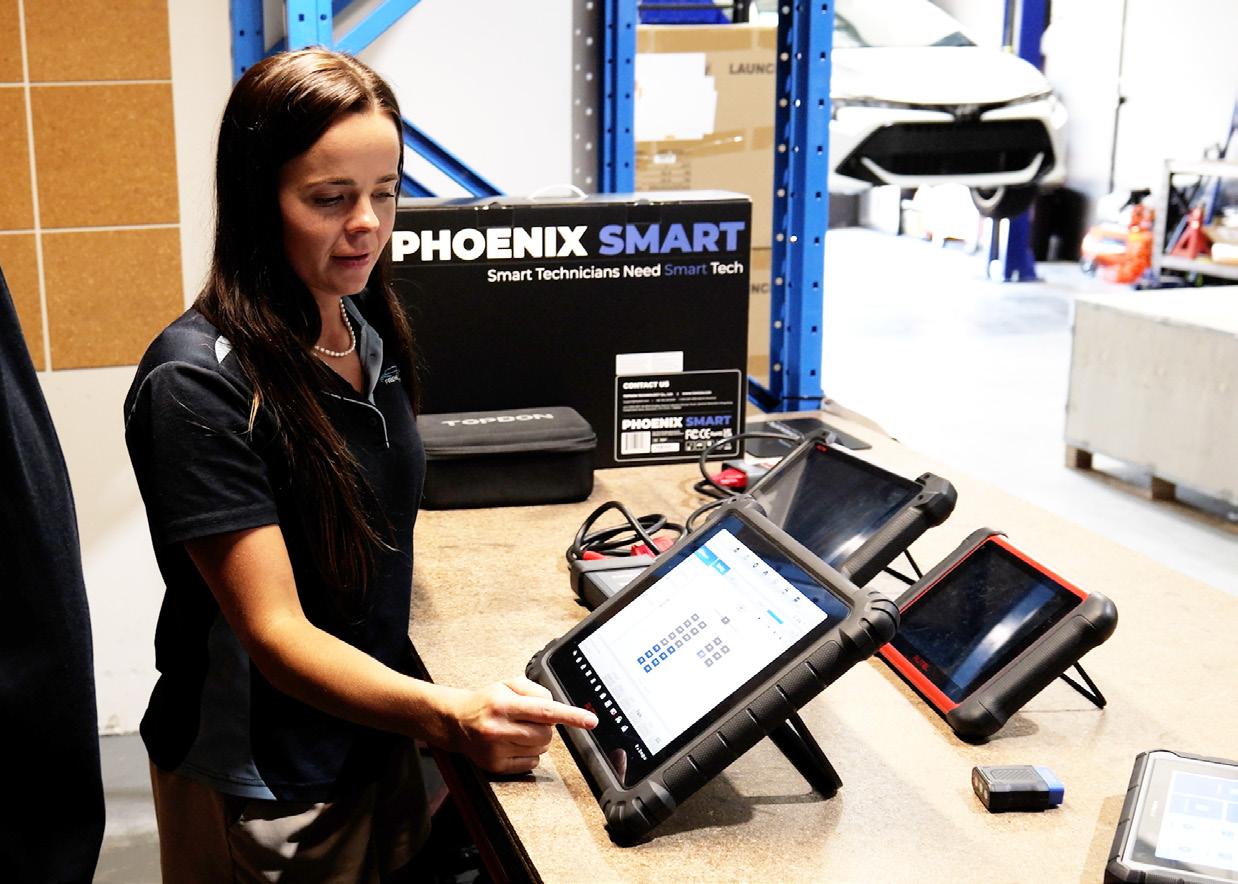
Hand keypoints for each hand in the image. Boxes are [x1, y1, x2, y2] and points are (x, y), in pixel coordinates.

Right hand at [441, 676, 596, 774]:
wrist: (455, 721)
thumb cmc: (486, 701)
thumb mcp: (508, 684)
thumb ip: (535, 690)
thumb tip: (555, 706)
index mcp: (504, 704)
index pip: (545, 711)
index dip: (571, 716)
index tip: (590, 721)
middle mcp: (499, 728)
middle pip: (546, 733)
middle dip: (546, 726)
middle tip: (529, 719)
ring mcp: (496, 749)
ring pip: (541, 748)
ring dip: (538, 739)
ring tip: (519, 729)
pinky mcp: (495, 766)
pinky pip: (532, 763)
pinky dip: (530, 753)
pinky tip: (513, 742)